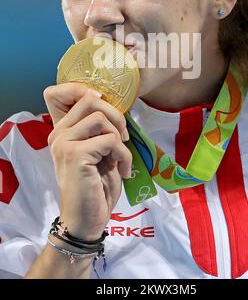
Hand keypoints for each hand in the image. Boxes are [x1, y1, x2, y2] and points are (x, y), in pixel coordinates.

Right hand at [43, 82, 131, 240]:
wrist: (86, 220)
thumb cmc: (95, 186)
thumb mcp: (99, 151)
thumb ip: (100, 129)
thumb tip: (115, 106)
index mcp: (62, 130)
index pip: (69, 92)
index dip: (91, 93)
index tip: (109, 113)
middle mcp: (59, 133)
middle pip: (91, 100)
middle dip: (116, 116)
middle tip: (123, 138)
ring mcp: (64, 143)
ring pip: (102, 118)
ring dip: (120, 138)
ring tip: (120, 158)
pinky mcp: (75, 154)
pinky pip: (110, 140)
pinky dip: (124, 155)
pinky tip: (123, 170)